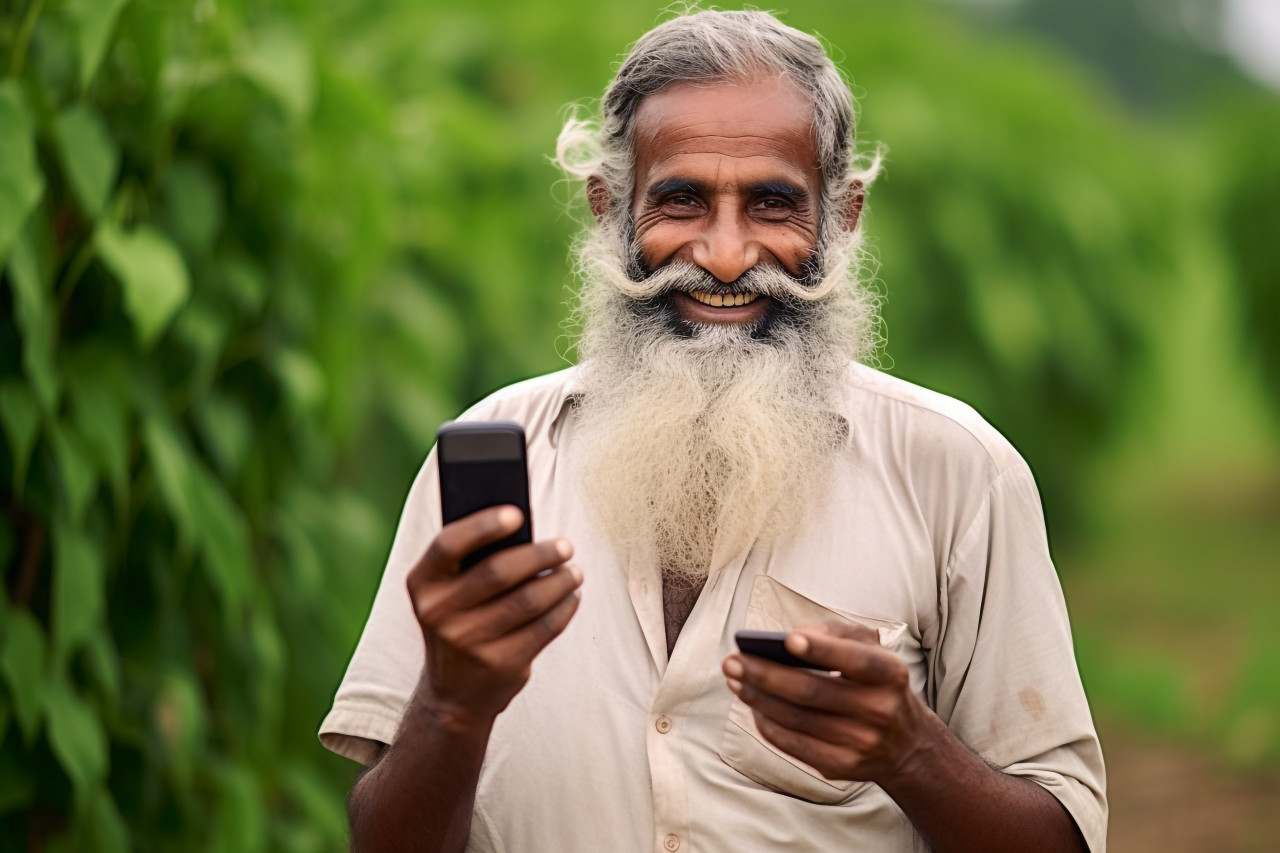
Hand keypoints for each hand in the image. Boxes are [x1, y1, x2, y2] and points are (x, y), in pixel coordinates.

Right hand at [407, 505, 581, 729]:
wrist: (454, 693)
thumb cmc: (460, 620)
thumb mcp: (450, 592)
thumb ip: (474, 560)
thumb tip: (524, 527)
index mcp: (422, 583)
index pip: (448, 545)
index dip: (483, 526)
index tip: (518, 513)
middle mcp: (438, 613)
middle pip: (498, 572)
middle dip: (539, 555)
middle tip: (566, 546)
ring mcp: (468, 642)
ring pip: (528, 600)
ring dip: (559, 581)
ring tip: (574, 571)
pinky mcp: (499, 665)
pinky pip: (544, 628)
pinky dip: (564, 608)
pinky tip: (571, 597)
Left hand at [722, 621, 926, 785]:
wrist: (906, 744)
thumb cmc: (876, 684)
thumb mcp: (871, 650)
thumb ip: (835, 633)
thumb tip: (789, 639)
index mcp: (891, 674)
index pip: (855, 659)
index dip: (821, 650)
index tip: (787, 639)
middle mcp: (880, 711)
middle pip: (811, 692)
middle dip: (765, 675)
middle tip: (732, 661)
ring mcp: (861, 743)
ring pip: (796, 719)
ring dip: (758, 698)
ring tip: (734, 680)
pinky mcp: (842, 767)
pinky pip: (794, 745)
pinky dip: (767, 724)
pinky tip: (753, 705)